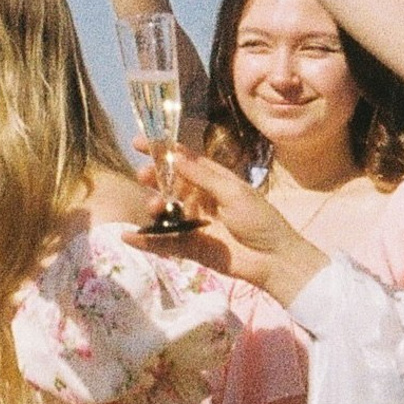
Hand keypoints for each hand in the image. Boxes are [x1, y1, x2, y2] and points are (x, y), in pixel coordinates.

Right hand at [142, 147, 318, 303]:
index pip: (184, 161)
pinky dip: (146, 240)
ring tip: (154, 207)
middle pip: (169, 184)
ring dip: (154, 206)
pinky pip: (164, 242)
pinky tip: (129, 236)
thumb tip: (176, 157)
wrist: (273, 259)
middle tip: (143, 176)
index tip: (139, 143)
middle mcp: (200, 199)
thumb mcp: (234, 192)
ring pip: (165, 211)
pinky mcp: (190, 247)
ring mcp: (193, 223)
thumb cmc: (260, 220)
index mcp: (213, 180)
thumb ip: (203, 177)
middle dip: (154, 177)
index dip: (162, 151)